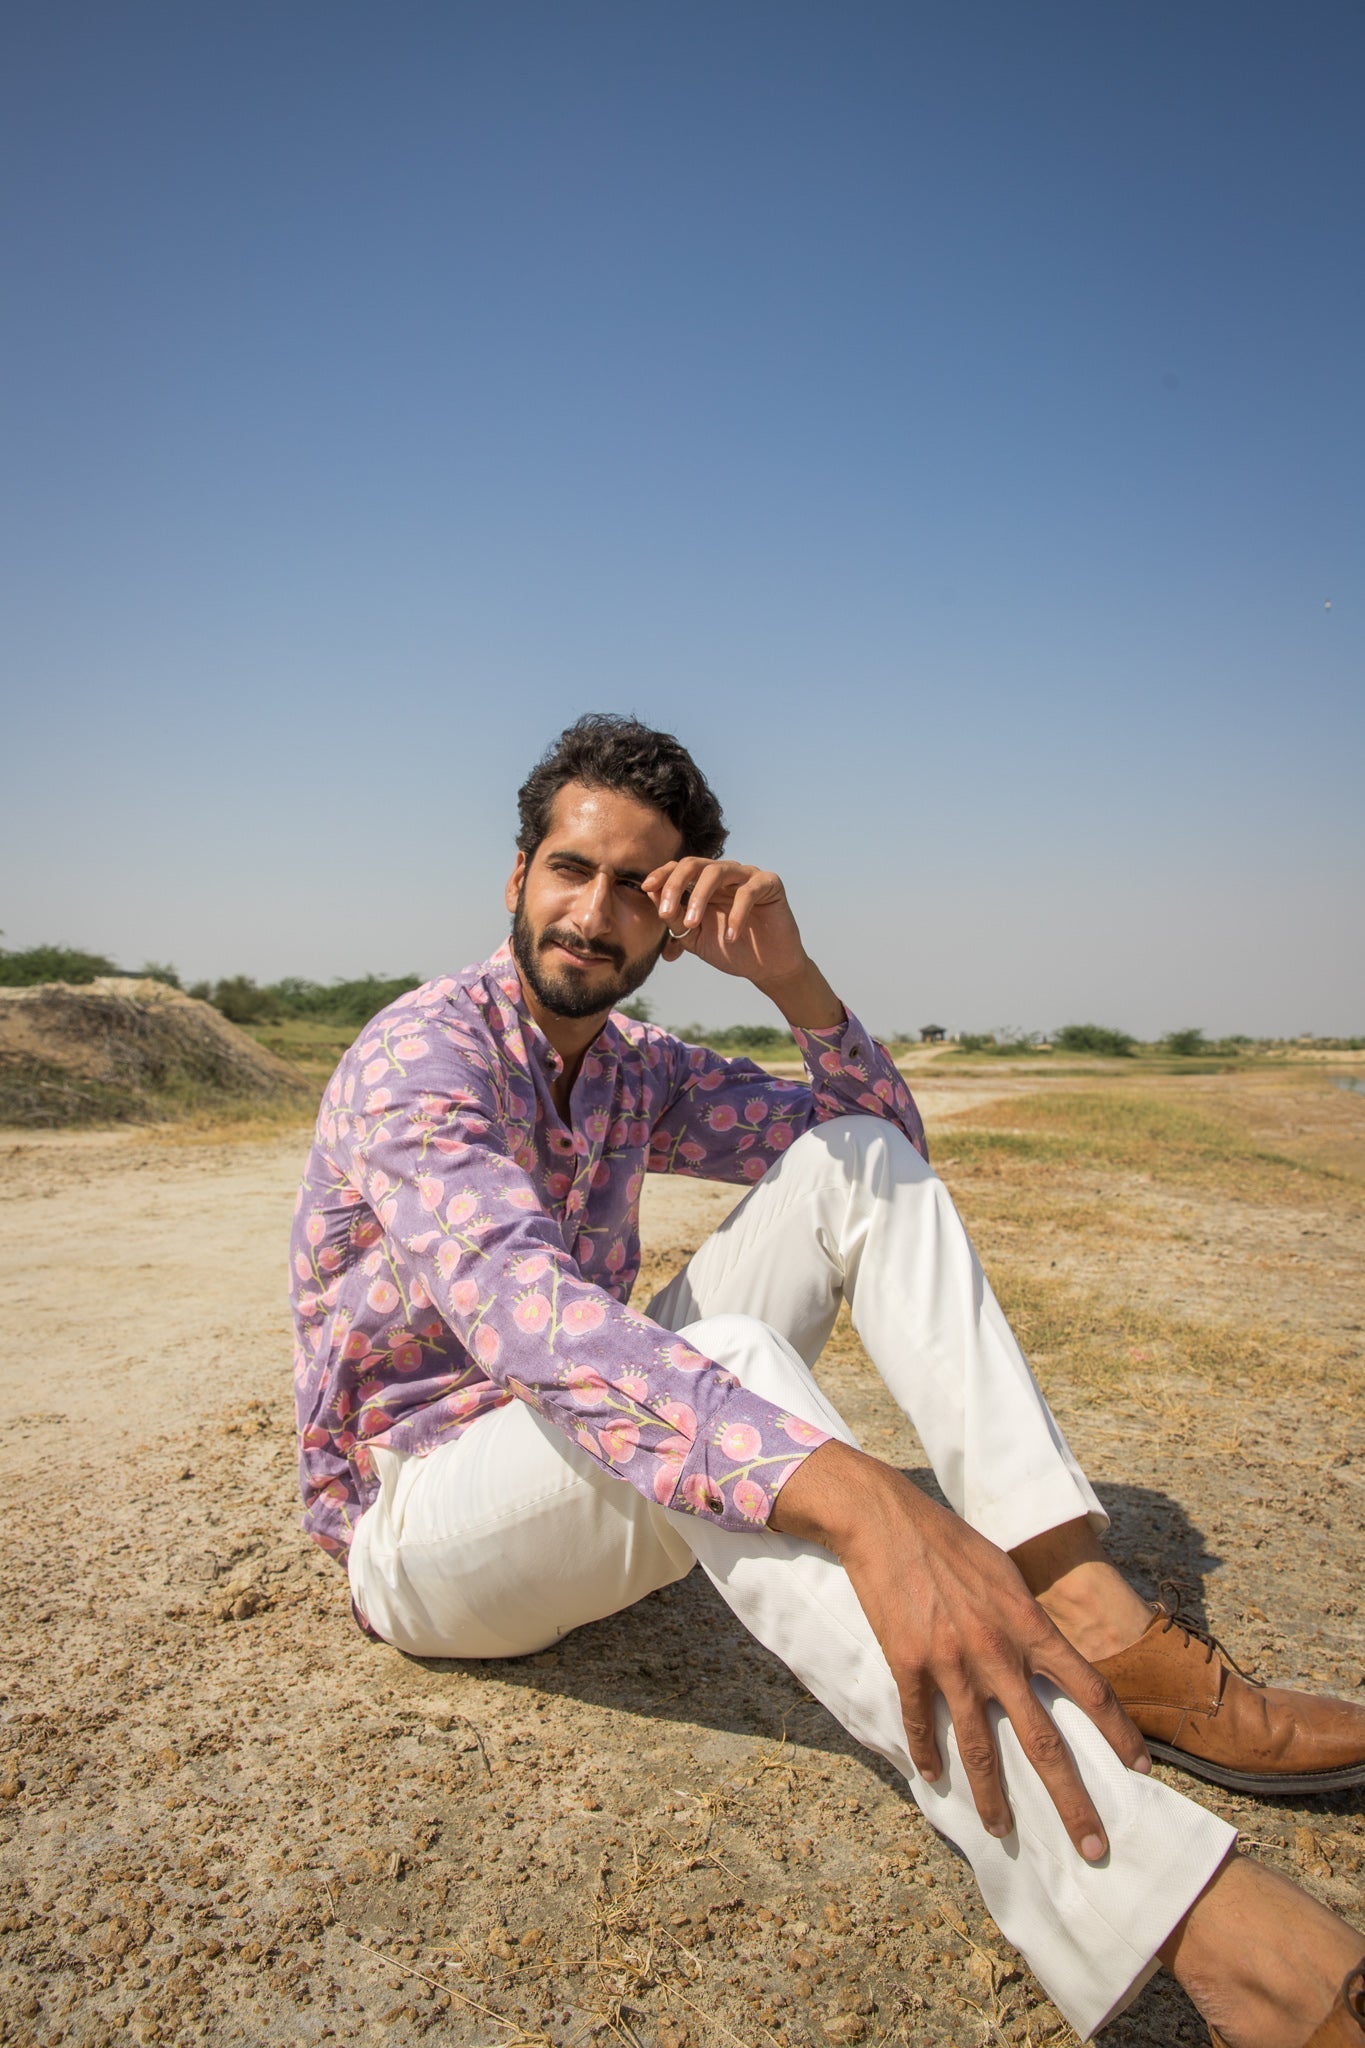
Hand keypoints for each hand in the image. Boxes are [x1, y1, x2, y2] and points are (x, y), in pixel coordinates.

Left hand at [643, 858, 841, 1027]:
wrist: (766, 967)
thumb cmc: (730, 949)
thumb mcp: (695, 937)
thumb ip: (675, 918)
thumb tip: (652, 895)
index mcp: (704, 883)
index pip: (678, 868)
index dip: (662, 875)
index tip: (646, 889)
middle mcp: (724, 873)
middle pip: (693, 864)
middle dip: (675, 884)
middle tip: (667, 912)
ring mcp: (747, 875)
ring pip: (717, 871)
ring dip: (699, 897)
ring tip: (692, 924)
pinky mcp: (769, 883)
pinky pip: (748, 891)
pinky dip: (737, 914)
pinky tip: (731, 937)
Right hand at [771, 1441, 1149, 1857]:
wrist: (886, 1521)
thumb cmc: (951, 1541)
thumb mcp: (1006, 1572)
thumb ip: (1029, 1618)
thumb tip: (1049, 1652)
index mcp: (1029, 1624)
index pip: (1090, 1689)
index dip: (1119, 1734)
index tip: (1141, 1769)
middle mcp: (997, 1652)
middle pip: (1044, 1742)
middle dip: (1072, 1802)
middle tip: (1093, 1847)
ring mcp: (951, 1662)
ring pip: (979, 1748)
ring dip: (993, 1798)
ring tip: (1002, 1831)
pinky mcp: (908, 1664)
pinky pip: (920, 1722)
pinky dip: (927, 1754)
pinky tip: (933, 1777)